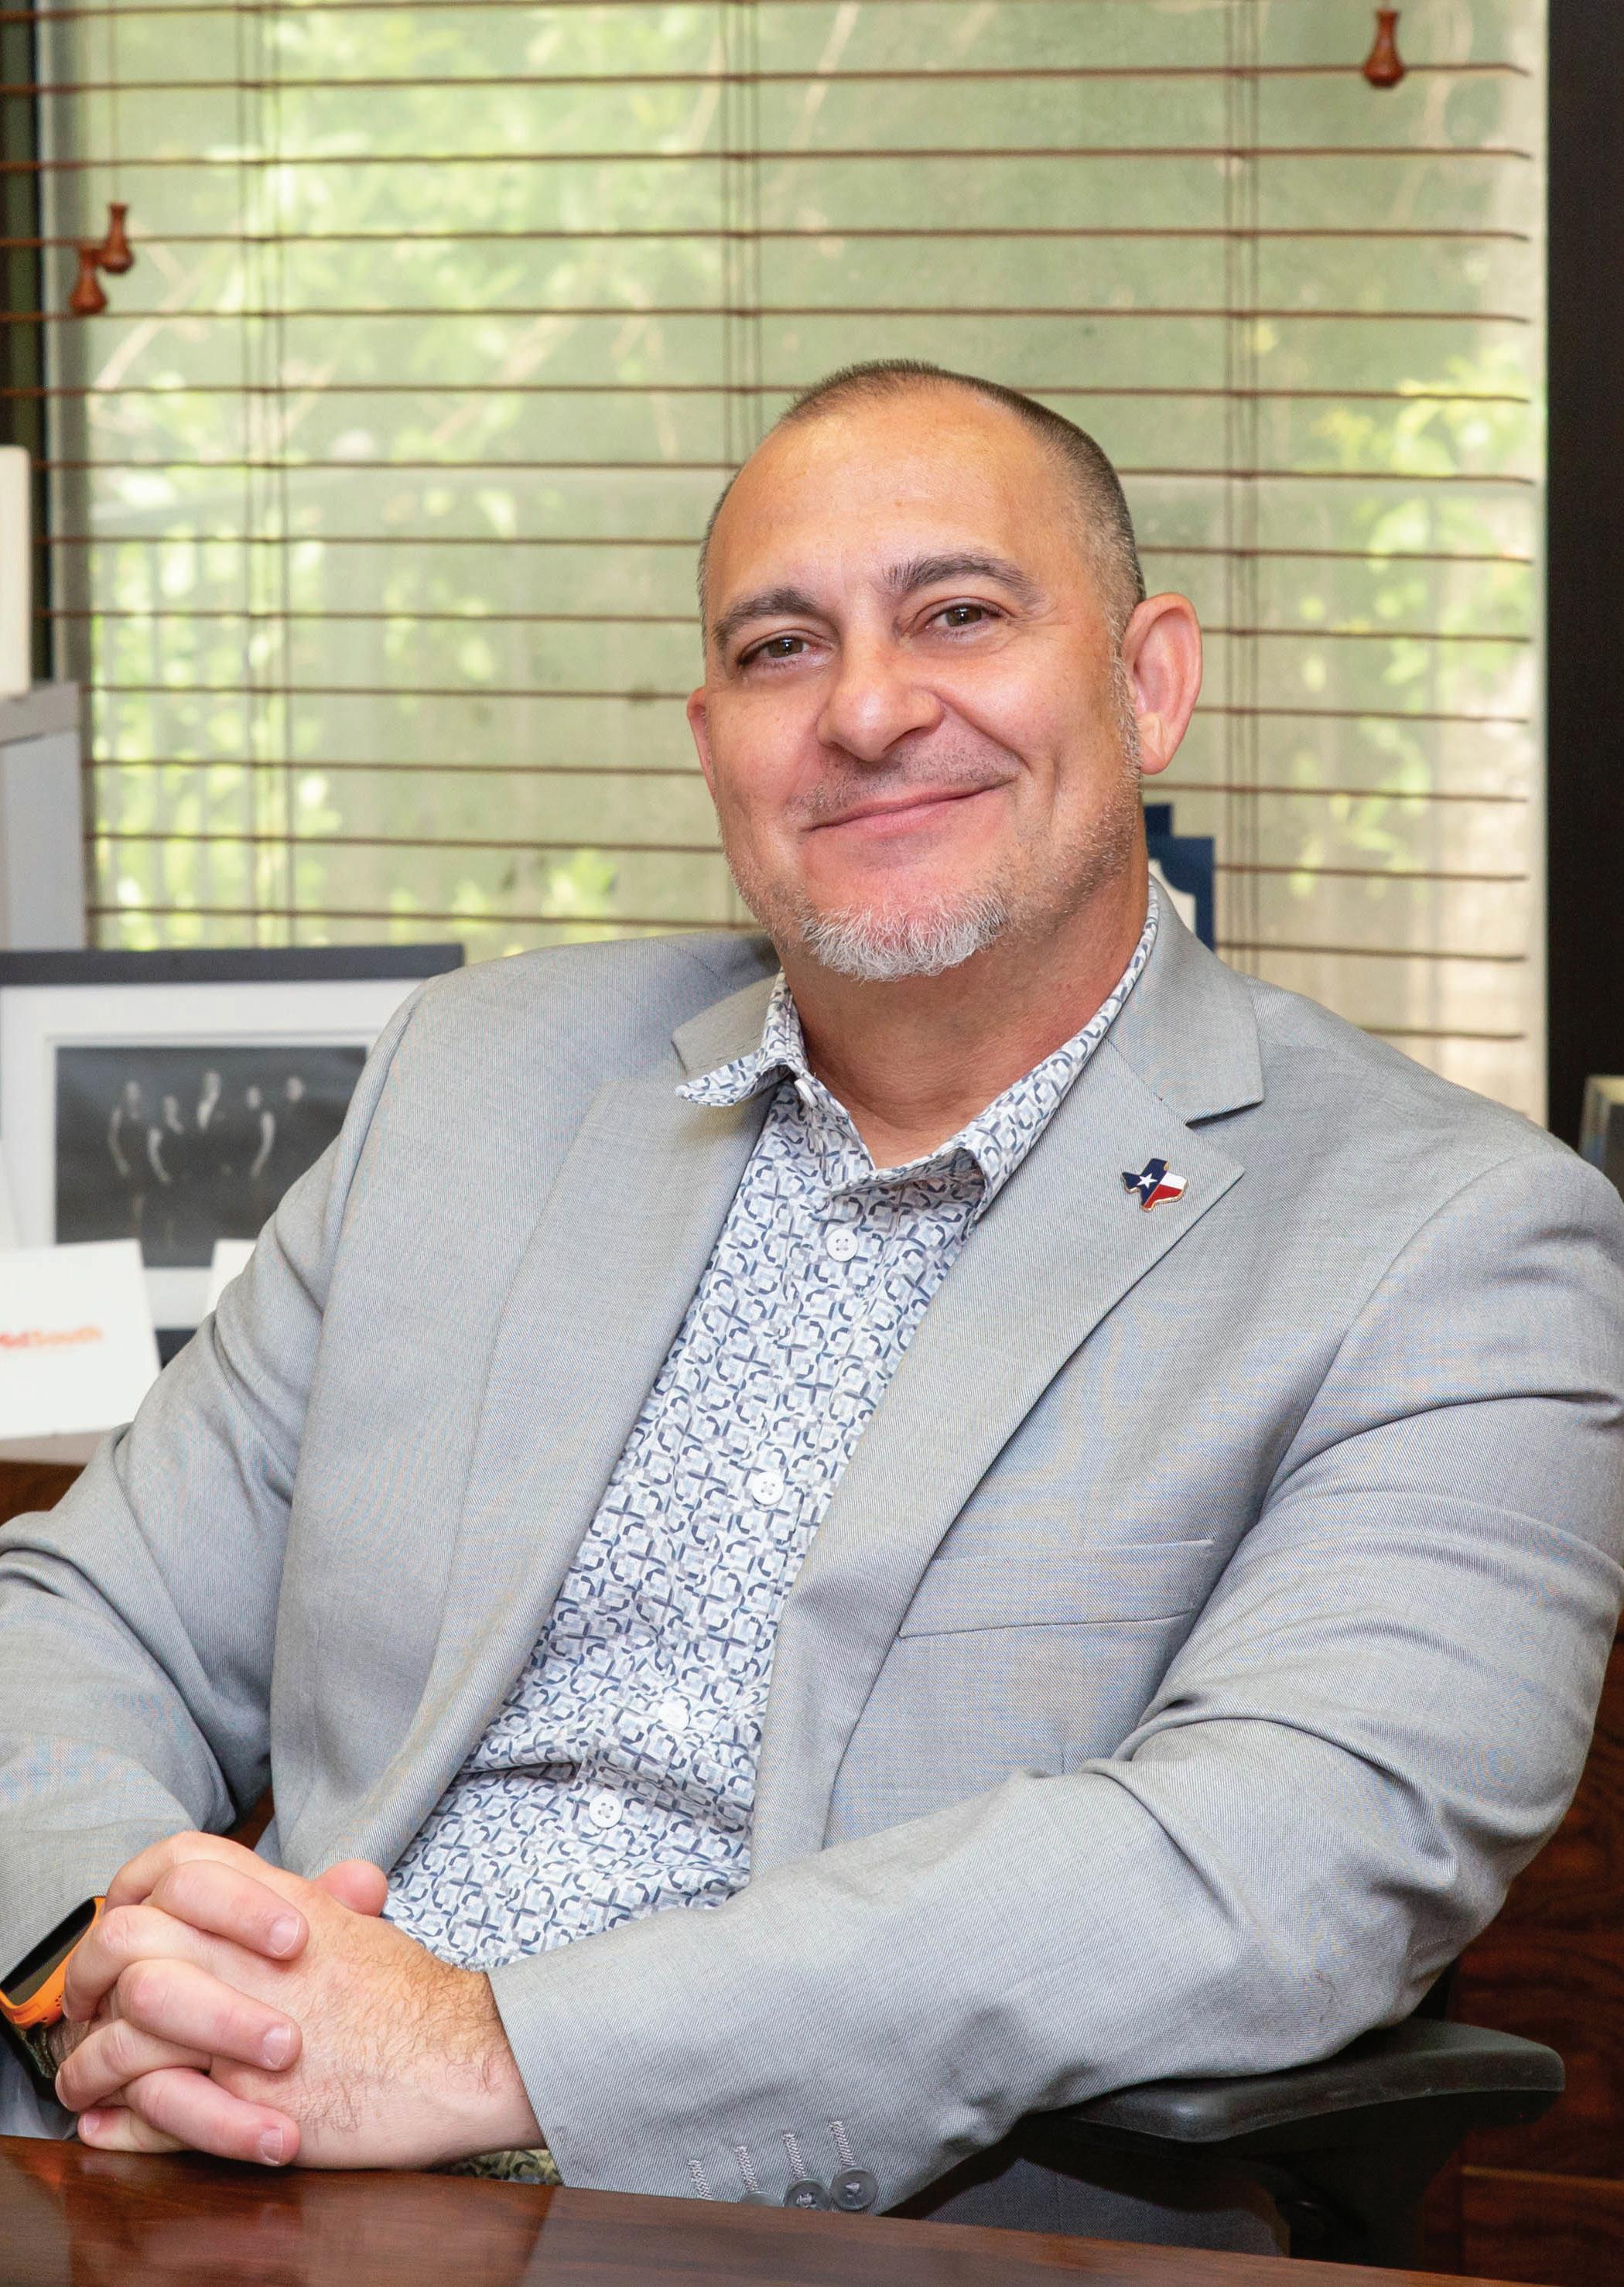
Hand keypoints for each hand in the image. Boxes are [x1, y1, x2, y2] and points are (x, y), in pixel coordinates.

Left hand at [54, 1832, 540, 2169]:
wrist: (460, 2055)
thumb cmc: (417, 1999)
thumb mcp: (360, 1928)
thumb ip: (323, 1903)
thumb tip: (334, 1883)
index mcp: (278, 1903)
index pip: (175, 1863)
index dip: (132, 1893)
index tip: (122, 1930)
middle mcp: (250, 1953)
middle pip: (129, 1937)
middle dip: (88, 1977)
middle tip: (85, 2009)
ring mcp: (243, 2024)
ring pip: (126, 2025)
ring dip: (90, 2062)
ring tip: (84, 2086)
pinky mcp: (246, 2096)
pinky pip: (153, 2104)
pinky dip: (120, 2123)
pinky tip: (110, 2129)